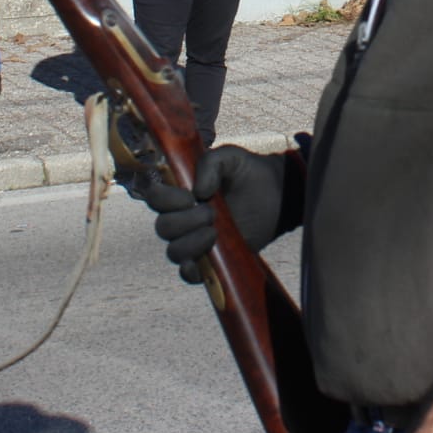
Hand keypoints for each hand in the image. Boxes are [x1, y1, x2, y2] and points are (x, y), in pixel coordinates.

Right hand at [145, 145, 293, 283]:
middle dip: (185, 221)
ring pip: (174, 251)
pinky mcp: (211, 260)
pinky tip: (203, 259)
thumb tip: (198, 191)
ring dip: (191, 243)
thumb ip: (211, 162)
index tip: (190, 196)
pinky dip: (191, 271)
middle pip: (163, 227)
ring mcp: (195, 240)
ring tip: (215, 232)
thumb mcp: (231, 158)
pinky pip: (190, 274)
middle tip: (211, 213)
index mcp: (181, 192)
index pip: (155, 198)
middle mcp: (183, 217)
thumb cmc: (248, 173)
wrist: (277, 194)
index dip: (165, 199)